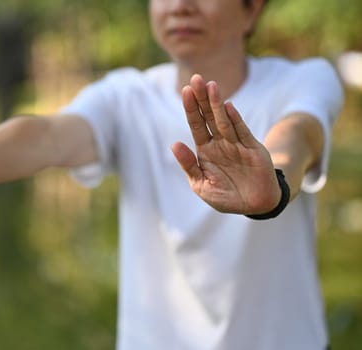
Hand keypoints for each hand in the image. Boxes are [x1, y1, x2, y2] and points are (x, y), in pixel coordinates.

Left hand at [171, 74, 280, 214]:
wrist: (254, 205)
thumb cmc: (225, 196)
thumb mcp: (201, 185)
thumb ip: (189, 165)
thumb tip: (174, 144)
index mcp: (206, 150)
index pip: (196, 125)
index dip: (191, 108)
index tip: (185, 90)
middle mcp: (220, 143)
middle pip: (209, 117)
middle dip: (202, 98)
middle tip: (196, 79)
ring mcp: (236, 144)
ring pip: (224, 121)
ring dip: (217, 104)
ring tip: (211, 86)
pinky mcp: (252, 149)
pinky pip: (242, 132)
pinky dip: (235, 120)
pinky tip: (228, 107)